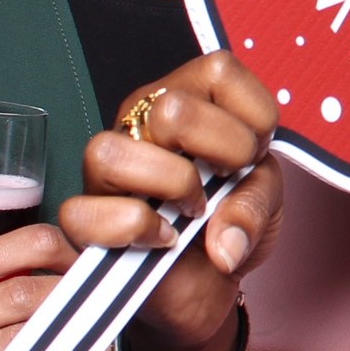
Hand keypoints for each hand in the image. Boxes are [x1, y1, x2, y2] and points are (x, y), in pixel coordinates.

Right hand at [56, 52, 283, 350]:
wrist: (212, 281)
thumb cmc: (232, 221)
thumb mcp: (264, 200)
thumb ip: (254, 203)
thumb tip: (222, 241)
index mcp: (187, 96)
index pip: (219, 70)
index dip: (252, 119)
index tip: (255, 154)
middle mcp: (141, 120)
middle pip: (170, 110)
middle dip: (218, 151)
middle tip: (225, 179)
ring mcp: (108, 167)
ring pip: (111, 153)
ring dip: (170, 187)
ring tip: (193, 209)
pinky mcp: (85, 217)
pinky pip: (85, 214)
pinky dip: (136, 229)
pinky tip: (165, 238)